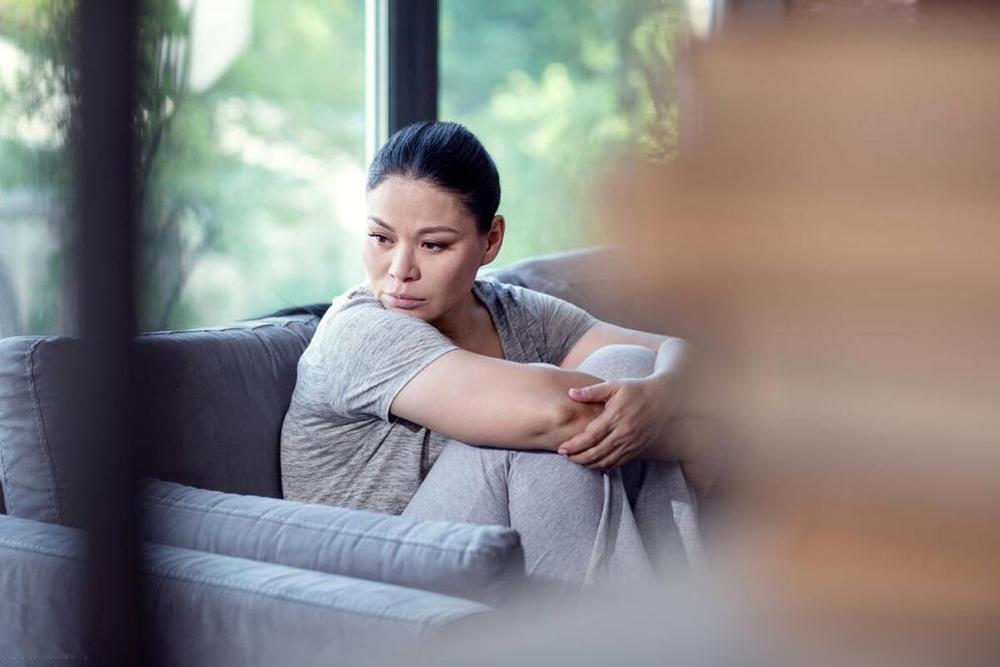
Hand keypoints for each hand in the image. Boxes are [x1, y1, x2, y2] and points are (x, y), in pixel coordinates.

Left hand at [556, 378, 677, 470]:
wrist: (662, 399)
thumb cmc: (636, 390)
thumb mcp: (614, 386)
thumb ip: (591, 392)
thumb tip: (571, 393)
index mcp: (614, 417)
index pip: (590, 437)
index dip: (574, 445)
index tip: (562, 448)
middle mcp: (623, 434)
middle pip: (596, 453)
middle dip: (578, 457)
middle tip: (565, 456)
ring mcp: (631, 443)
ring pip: (606, 461)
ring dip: (589, 464)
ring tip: (577, 461)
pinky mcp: (637, 449)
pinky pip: (618, 463)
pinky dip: (604, 466)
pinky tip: (594, 463)